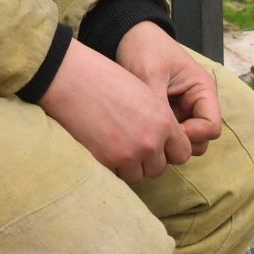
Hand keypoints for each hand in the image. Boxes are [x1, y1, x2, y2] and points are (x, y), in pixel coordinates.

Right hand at [39, 38, 190, 182]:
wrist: (71, 78)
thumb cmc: (102, 78)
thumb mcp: (142, 92)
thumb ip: (156, 118)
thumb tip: (158, 140)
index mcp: (164, 120)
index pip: (182, 153)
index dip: (169, 151)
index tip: (155, 145)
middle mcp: (152, 140)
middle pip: (160, 168)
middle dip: (147, 161)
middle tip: (129, 145)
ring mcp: (130, 153)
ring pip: (139, 175)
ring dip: (129, 166)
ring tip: (114, 146)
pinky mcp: (108, 160)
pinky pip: (117, 175)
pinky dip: (112, 166)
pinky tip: (101, 147)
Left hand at [114, 22, 220, 155]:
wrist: (128, 35)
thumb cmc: (144, 48)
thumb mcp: (150, 75)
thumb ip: (158, 105)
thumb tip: (160, 136)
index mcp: (203, 90)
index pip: (212, 128)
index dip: (192, 135)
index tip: (167, 132)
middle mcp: (197, 103)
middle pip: (200, 139)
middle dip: (181, 143)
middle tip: (154, 137)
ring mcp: (183, 109)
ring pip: (185, 140)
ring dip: (169, 142)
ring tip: (146, 132)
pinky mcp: (168, 113)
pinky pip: (169, 134)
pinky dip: (159, 136)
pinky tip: (141, 130)